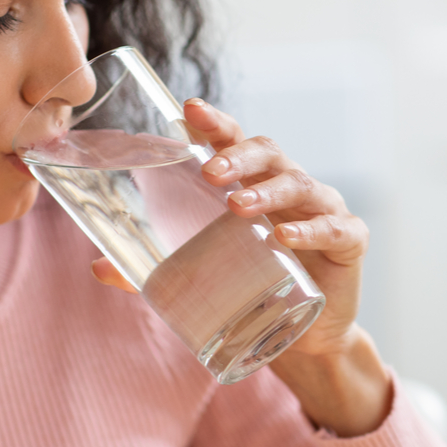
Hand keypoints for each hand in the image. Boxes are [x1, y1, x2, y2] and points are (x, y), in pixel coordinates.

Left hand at [90, 98, 366, 357]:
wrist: (305, 338)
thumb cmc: (251, 286)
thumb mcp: (201, 273)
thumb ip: (151, 270)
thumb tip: (97, 267)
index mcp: (252, 182)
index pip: (233, 140)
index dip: (214, 122)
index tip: (190, 109)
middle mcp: (288, 186)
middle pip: (268, 152)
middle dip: (237, 156)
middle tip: (210, 171)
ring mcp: (322, 209)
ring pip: (299, 184)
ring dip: (268, 191)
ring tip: (238, 206)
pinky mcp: (350, 241)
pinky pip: (335, 227)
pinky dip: (312, 230)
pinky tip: (287, 239)